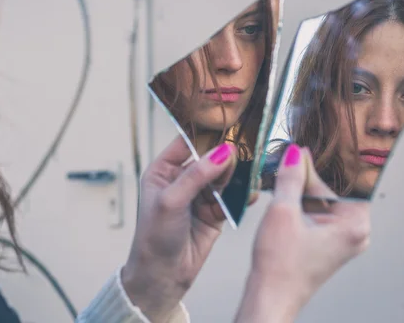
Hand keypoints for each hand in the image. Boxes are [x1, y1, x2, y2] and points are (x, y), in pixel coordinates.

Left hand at [122, 136, 253, 320]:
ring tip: (250, 173)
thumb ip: (197, 175)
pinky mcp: (214, 212)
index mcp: (163, 171)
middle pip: (209, 159)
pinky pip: (231, 198)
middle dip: (226, 157)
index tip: (227, 127)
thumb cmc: (154, 237)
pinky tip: (249, 192)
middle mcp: (181, 180)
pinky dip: (241, 195)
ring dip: (236, 176)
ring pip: (223, 178)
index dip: (206, 135)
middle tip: (244, 153)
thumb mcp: (172, 201)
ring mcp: (199, 196)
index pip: (186, 143)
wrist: (162, 276)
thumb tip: (222, 152)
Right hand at [235, 144, 370, 322]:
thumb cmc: (281, 266)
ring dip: (304, 189)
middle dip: (310, 176)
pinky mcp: (328, 243)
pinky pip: (319, 213)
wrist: (270, 295)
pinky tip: (286, 197)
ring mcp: (342, 239)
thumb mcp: (283, 211)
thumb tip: (295, 154)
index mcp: (355, 224)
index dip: (323, 163)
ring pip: (324, 200)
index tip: (304, 149)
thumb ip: (291, 178)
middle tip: (290, 160)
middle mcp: (355, 232)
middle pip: (334, 189)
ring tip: (285, 178)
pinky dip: (302, 203)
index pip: (344, 180)